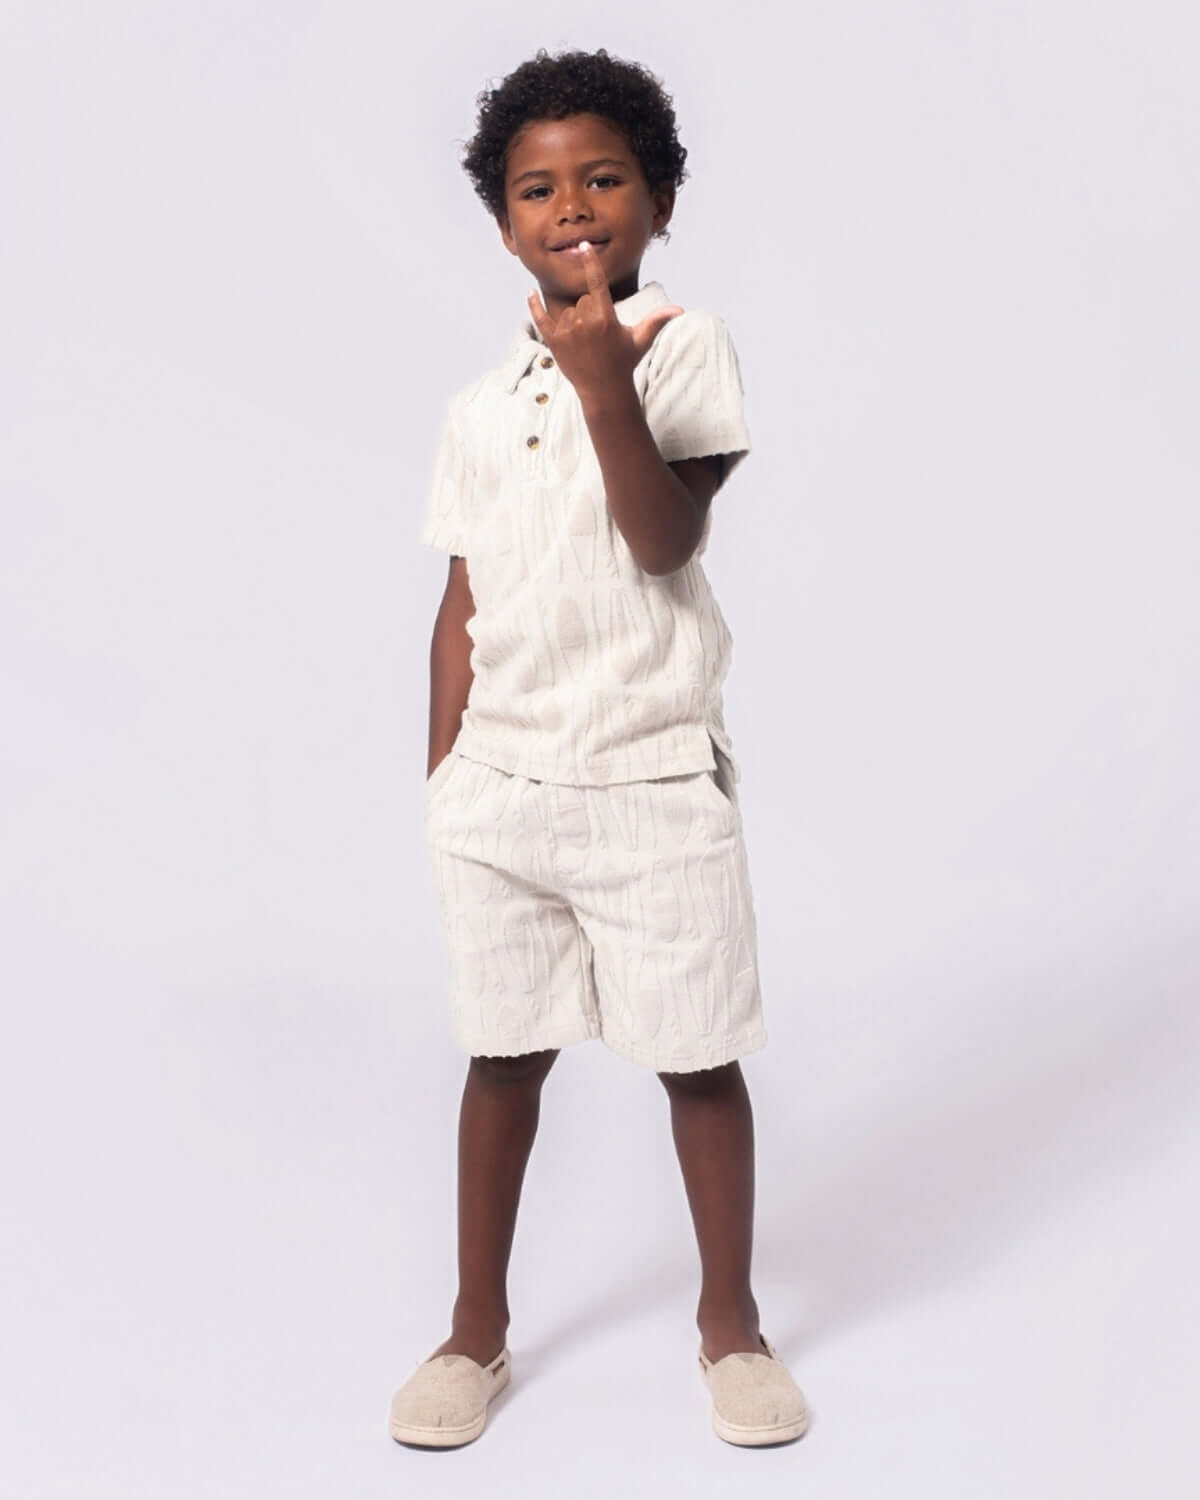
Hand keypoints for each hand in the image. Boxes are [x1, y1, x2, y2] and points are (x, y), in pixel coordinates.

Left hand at [527, 241, 683, 402]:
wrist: (604, 391)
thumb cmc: (624, 363)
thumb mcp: (641, 340)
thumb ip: (656, 321)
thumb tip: (679, 309)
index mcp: (605, 317)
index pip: (596, 282)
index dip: (590, 262)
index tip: (584, 245)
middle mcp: (585, 322)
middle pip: (583, 300)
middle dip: (591, 311)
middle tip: (599, 336)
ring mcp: (567, 332)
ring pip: (568, 311)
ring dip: (575, 320)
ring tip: (585, 342)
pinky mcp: (554, 342)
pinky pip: (541, 319)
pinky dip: (535, 307)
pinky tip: (530, 293)